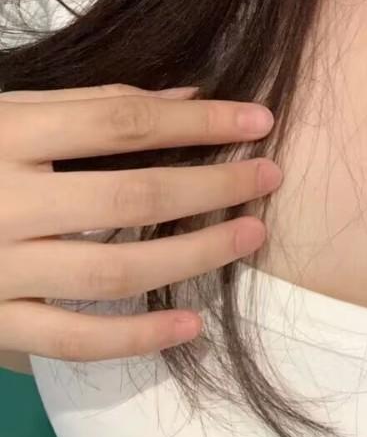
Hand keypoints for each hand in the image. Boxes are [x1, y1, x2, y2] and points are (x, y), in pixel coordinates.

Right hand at [0, 83, 281, 361]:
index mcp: (4, 134)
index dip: (198, 121)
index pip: (121, 122)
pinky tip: (190, 327)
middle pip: (131, 197)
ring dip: (194, 256)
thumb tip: (191, 95)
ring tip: (249, 237)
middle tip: (270, 179)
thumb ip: (89, 105)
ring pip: (115, 271)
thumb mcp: (3, 113)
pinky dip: (136, 338)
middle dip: (213, 188)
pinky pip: (72, 340)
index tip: (260, 119)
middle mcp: (1, 201)